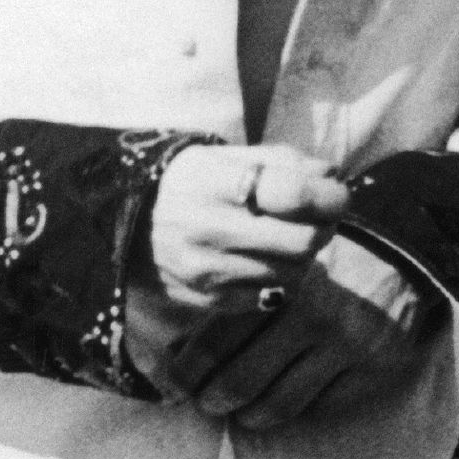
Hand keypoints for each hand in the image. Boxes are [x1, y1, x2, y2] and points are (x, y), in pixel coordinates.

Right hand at [125, 145, 353, 395]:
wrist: (121, 224)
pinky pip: (270, 297)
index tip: (336, 194)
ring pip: (293, 274)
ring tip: (287, 241)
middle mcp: (211, 228)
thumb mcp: (223, 158)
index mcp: (216, 182)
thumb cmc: (184, 184)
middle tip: (319, 220)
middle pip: (303, 241)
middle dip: (322, 230)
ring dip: (302, 259)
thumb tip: (332, 176)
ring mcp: (210, 270)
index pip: (294, 192)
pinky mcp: (210, 300)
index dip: (329, 195)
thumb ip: (281, 162)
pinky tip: (264, 262)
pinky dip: (279, 280)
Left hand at [150, 234, 439, 432]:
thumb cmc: (335, 247)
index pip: (217, 339)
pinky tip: (284, 403)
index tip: (175, 384)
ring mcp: (345, 345)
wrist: (411, 244)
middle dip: (214, 399)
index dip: (187, 369)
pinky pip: (322, 404)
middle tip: (205, 403)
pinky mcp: (373, 366)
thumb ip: (246, 284)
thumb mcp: (286, 251)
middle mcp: (311, 316)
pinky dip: (297, 409)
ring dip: (250, 415)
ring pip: (280, 402)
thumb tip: (190, 336)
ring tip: (241, 413)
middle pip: (242, 380)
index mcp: (281, 283)